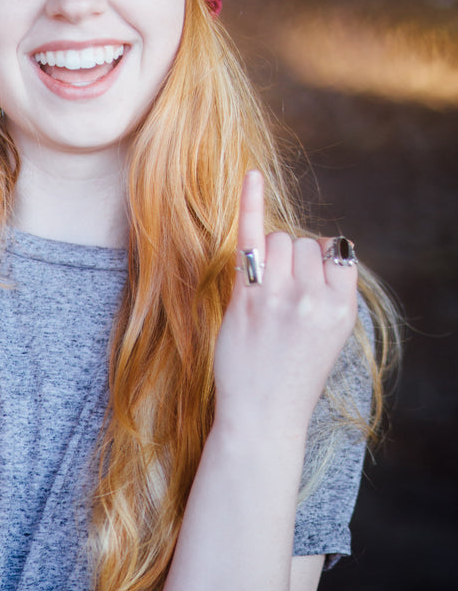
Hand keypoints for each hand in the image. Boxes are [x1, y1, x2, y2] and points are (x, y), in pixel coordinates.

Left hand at [213, 170, 358, 440]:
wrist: (263, 415)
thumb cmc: (293, 373)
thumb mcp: (331, 334)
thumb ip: (329, 289)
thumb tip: (318, 241)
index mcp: (344, 307)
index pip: (335, 252)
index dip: (316, 265)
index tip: (305, 289)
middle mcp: (315, 297)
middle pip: (302, 243)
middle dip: (290, 262)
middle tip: (279, 304)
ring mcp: (280, 295)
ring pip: (278, 240)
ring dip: (269, 257)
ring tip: (265, 297)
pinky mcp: (246, 297)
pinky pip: (252, 237)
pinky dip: (252, 202)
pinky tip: (252, 175)